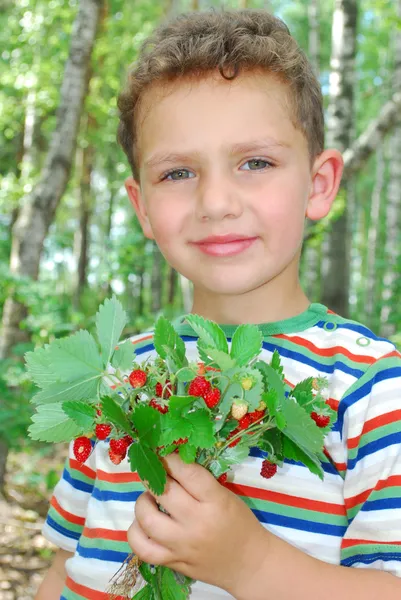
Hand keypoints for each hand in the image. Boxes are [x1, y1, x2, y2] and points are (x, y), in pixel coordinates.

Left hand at [127, 454, 270, 593]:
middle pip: (164, 493)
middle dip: (153, 477)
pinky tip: (143, 523)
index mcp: (215, 502)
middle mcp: (196, 524)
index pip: (188, 474)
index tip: (163, 454)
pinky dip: (136, 532)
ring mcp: (182, 545)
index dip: (171, 460)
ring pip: (147, 520)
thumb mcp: (226, 496)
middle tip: (153, 472)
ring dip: (143, 502)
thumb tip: (170, 464)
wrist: (248, 564)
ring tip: (149, 498)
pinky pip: (142, 548)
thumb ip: (199, 482)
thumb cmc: (239, 524)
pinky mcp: (173, 562)